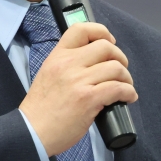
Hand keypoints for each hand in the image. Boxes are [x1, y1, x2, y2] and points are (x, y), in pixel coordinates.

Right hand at [18, 23, 137, 155]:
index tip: (109, 41)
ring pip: (116, 68)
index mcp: (58, 56)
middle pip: (105, 47)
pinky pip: (118, 88)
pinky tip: (128, 98)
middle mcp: (68, 63)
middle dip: (120, 57)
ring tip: (124, 86)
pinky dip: (128, 92)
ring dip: (126, 78)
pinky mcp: (88, 99)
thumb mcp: (48, 73)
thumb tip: (93, 62)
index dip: (101, 31)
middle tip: (120, 69)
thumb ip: (67, 64)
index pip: (81, 29)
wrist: (32, 131)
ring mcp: (79, 81)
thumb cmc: (41, 107)